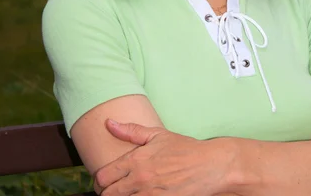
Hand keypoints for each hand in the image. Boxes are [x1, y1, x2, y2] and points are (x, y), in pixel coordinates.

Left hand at [93, 119, 234, 195]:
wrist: (210, 166)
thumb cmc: (184, 148)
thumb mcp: (157, 135)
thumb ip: (130, 130)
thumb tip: (109, 123)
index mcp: (136, 160)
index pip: (103, 176)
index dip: (100, 179)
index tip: (105, 178)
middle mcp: (140, 180)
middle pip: (108, 195)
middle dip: (107, 191)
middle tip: (113, 188)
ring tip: (128, 192)